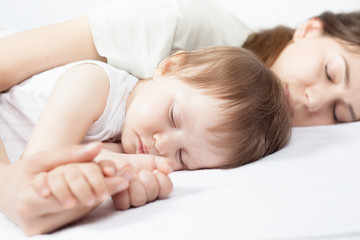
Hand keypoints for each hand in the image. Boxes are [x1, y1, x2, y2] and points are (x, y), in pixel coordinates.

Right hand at [0, 142, 130, 235]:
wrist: (4, 195)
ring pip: (81, 211)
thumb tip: (97, 147)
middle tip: (126, 179)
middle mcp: (36, 221)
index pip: (71, 192)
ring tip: (121, 183)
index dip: (99, 184)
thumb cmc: (22, 174)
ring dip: (102, 195)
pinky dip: (92, 200)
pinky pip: (76, 214)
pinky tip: (105, 191)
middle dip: (105, 190)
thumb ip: (69, 154)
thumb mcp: (42, 159)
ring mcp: (44, 229)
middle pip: (80, 204)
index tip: (123, 177)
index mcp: (28, 202)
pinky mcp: (51, 230)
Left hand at [94, 150, 172, 209]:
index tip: (154, 170)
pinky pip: (124, 203)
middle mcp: (148, 197)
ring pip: (139, 199)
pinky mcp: (121, 202)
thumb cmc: (135, 163)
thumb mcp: (151, 160)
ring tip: (130, 175)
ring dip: (133, 183)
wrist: (115, 162)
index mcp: (158, 187)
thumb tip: (168, 169)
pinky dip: (122, 189)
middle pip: (152, 193)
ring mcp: (135, 201)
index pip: (167, 188)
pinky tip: (121, 181)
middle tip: (140, 172)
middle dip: (145, 178)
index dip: (161, 178)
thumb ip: (163, 163)